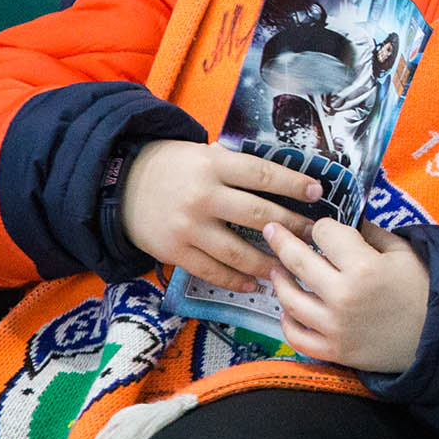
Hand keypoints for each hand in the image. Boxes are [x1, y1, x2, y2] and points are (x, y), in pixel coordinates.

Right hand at [120, 140, 319, 291]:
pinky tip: (256, 284)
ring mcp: (188, 227)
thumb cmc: (172, 166)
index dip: (294, 184)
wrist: (120, 184)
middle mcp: (204, 196)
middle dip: (292, 227)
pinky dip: (237, 280)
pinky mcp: (175, 252)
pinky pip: (213, 271)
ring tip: (291, 266)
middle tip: (313, 235)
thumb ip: (235, 166)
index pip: (263, 175)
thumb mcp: (202, 153)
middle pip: (258, 215)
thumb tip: (281, 177)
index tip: (318, 192)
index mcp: (214, 166)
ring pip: (239, 251)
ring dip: (269, 262)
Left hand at [265, 218, 430, 371]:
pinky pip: (297, 336)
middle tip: (272, 230)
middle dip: (282, 240)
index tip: (326, 230)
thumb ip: (371, 234)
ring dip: (279, 280)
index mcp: (363, 266)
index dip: (324, 227)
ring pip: (290, 299)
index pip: (324, 233)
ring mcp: (335, 326)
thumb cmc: (424, 290)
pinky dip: (287, 321)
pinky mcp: (334, 351)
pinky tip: (288, 309)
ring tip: (277, 271)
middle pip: (298, 260)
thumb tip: (347, 222)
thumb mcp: (404, 252)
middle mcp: (343, 296)